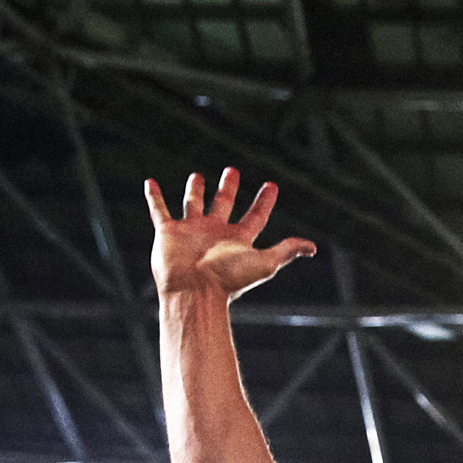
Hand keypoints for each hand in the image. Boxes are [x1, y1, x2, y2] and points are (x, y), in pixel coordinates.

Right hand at [145, 167, 315, 298]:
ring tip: (197, 175)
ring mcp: (191, 231)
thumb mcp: (265, 263)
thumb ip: (287, 251)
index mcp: (238, 240)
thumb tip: (312, 247)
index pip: (255, 216)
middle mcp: (215, 233)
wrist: (194, 291)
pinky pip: (159, 209)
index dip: (264, 201)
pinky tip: (149, 183)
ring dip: (195, 190)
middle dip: (229, 188)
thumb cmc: (229, 280)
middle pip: (224, 205)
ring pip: (193, 204)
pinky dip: (154, 196)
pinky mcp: (168, 232)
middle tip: (233, 171)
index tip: (272, 185)